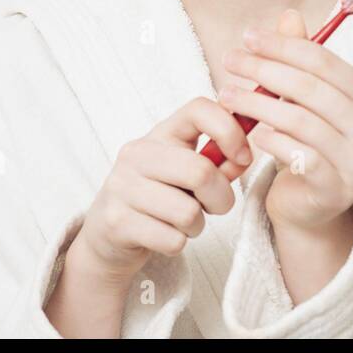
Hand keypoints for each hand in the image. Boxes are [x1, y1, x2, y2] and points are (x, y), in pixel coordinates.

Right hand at [69, 96, 253, 282]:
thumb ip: (220, 163)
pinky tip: (164, 236)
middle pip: (200, 172)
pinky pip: (172, 239)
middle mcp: (137, 154)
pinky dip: (178, 244)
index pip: (199, 109)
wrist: (107, 237)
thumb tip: (244, 157)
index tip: (243, 156)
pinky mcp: (116, 222)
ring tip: (182, 222)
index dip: (230, 130)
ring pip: (188, 212)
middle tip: (214, 207)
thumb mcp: (187, 174)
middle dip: (220, 198)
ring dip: (196, 225)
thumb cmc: (160, 199)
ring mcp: (122, 187)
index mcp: (160, 134)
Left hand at [221, 8, 352, 232]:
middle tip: (230, 61)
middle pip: (311, 88)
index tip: (248, 36)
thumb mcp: (303, 100)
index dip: (284, 46)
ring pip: (300, 121)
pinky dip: (271, 140)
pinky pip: (299, 157)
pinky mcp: (337, 189)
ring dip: (257, 103)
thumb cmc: (306, 144)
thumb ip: (299, 60)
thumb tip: (289, 15)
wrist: (310, 205)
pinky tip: (250, 132)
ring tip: (227, 95)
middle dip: (265, 69)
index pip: (325, 62)